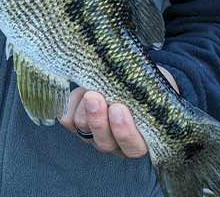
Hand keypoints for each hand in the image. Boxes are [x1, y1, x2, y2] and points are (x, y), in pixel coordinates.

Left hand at [59, 66, 178, 157]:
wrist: (124, 74)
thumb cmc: (143, 83)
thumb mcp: (151, 85)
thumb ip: (147, 90)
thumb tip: (138, 84)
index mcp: (141, 138)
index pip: (133, 146)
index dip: (124, 131)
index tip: (119, 108)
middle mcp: (116, 142)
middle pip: (104, 142)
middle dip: (98, 119)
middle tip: (95, 97)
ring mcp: (95, 135)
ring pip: (83, 129)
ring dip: (84, 108)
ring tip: (89, 90)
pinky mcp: (77, 124)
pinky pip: (68, 119)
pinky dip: (72, 103)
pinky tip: (81, 91)